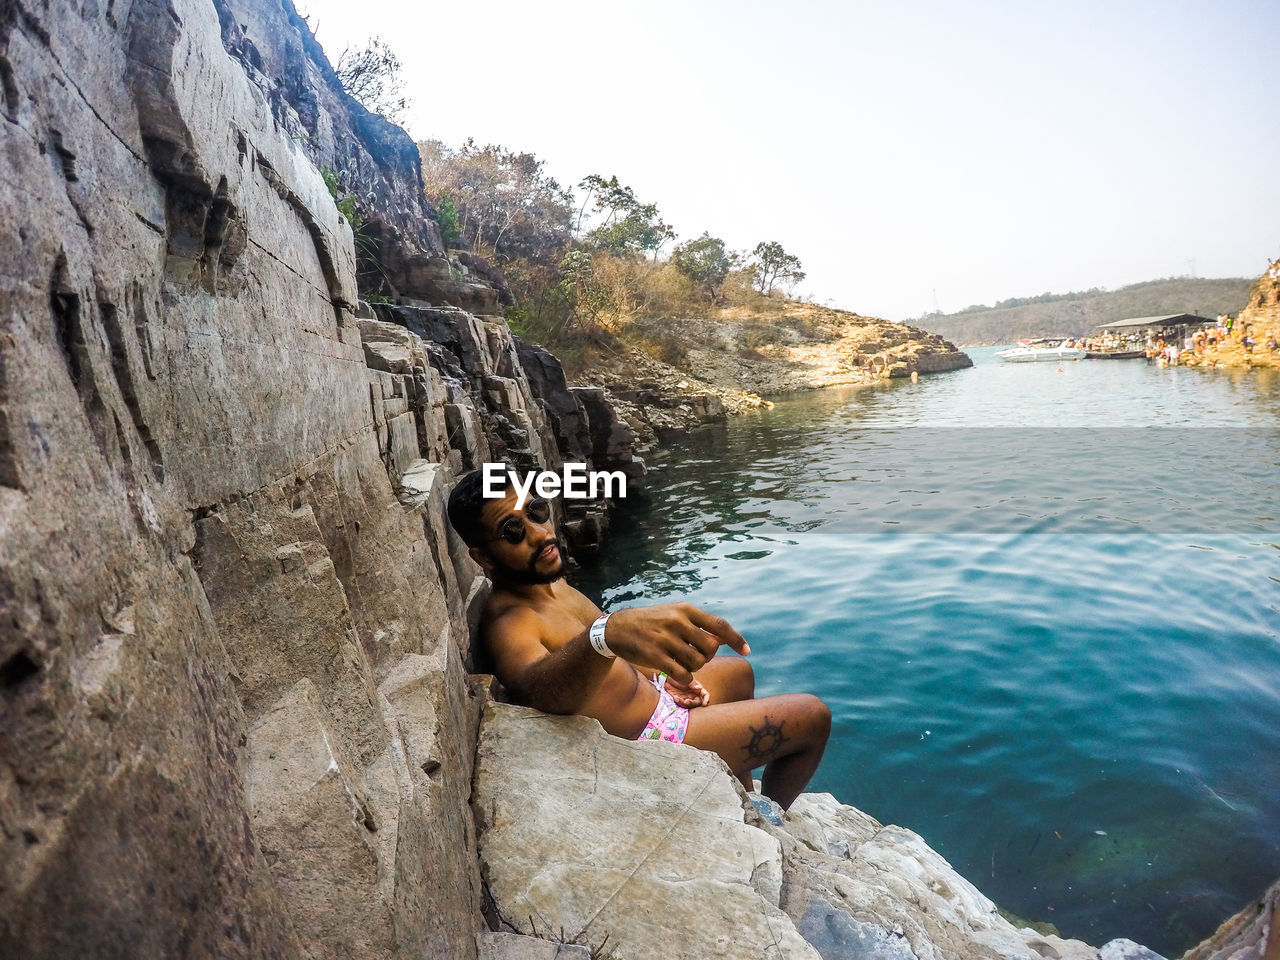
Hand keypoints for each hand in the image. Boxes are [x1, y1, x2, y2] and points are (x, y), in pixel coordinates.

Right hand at [604, 602, 749, 683]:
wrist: (616, 628)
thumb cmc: (650, 622)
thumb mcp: (673, 613)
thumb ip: (696, 624)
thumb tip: (722, 640)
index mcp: (685, 609)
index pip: (719, 625)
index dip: (736, 639)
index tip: (747, 651)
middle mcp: (677, 622)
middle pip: (711, 647)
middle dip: (707, 656)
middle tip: (695, 655)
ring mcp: (666, 639)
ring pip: (698, 662)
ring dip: (694, 667)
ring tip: (681, 661)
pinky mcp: (656, 656)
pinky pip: (683, 674)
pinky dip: (685, 677)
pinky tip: (677, 672)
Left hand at [664, 675, 709, 707]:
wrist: (670, 675)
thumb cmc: (681, 675)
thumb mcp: (687, 678)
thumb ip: (693, 684)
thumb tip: (700, 688)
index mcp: (698, 688)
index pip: (705, 695)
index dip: (706, 700)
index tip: (704, 704)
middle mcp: (693, 694)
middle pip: (697, 702)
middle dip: (692, 703)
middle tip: (686, 701)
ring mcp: (686, 697)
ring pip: (688, 704)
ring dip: (683, 703)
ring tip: (677, 698)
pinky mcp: (679, 699)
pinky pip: (680, 703)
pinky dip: (678, 701)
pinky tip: (675, 697)